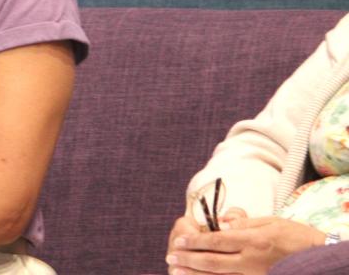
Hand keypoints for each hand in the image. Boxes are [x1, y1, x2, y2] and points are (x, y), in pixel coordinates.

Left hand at [166, 215, 324, 274]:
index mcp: (252, 240)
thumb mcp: (269, 221)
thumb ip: (243, 222)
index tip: (179, 239)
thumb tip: (219, 222)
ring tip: (176, 270)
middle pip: (212, 260)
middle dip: (188, 258)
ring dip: (195, 273)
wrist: (318, 259)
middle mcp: (251, 261)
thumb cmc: (294, 236)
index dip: (195, 240)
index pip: (216, 241)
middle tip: (170, 256)